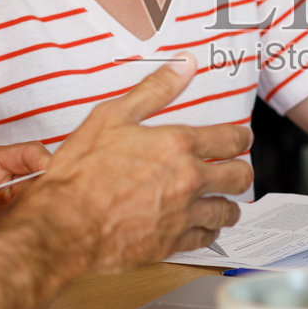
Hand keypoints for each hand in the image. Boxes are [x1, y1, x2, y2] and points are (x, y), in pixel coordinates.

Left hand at [0, 141, 52, 280]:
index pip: (25, 156)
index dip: (43, 163)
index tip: (51, 177)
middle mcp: (2, 186)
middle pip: (42, 182)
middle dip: (55, 192)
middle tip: (66, 208)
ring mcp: (7, 213)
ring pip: (41, 209)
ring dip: (51, 217)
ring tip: (61, 229)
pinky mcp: (7, 237)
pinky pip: (32, 234)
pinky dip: (44, 239)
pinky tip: (50, 246)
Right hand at [16, 56, 250, 273]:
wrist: (64, 224)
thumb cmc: (81, 172)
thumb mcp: (111, 117)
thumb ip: (153, 90)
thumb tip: (184, 65)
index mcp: (177, 145)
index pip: (230, 139)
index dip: (242, 138)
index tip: (243, 138)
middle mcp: (188, 180)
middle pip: (238, 176)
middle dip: (241, 171)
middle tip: (237, 170)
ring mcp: (182, 214)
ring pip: (227, 211)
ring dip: (229, 204)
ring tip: (225, 201)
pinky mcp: (171, 243)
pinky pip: (206, 238)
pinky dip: (209, 231)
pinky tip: (205, 227)